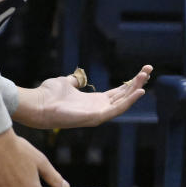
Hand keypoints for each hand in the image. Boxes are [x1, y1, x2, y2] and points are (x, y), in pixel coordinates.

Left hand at [12, 65, 152, 128]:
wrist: (37, 103)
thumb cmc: (47, 95)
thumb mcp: (65, 83)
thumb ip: (75, 81)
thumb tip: (78, 78)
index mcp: (93, 101)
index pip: (117, 93)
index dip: (129, 83)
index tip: (141, 72)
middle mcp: (98, 108)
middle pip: (124, 95)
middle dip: (137, 82)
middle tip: (149, 69)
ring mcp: (98, 114)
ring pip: (123, 101)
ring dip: (136, 88)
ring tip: (146, 75)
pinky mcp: (96, 117)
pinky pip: (117, 109)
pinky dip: (129, 100)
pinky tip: (139, 91)